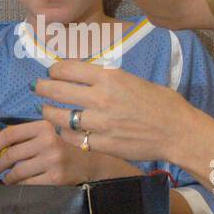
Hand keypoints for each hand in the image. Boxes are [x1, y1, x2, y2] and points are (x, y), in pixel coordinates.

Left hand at [0, 118, 92, 184]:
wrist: (93, 162)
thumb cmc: (66, 147)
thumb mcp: (50, 132)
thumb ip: (29, 136)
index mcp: (44, 126)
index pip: (10, 134)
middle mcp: (48, 141)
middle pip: (11, 154)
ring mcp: (53, 161)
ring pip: (17, 171)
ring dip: (7, 177)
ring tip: (6, 178)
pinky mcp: (56, 178)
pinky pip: (28, 184)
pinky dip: (18, 186)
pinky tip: (17, 185)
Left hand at [32, 60, 213, 165]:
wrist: (178, 132)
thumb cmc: (162, 103)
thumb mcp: (134, 80)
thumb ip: (108, 80)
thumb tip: (87, 78)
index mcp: (109, 78)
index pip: (68, 69)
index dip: (54, 70)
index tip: (51, 72)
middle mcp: (100, 98)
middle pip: (57, 91)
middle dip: (42, 88)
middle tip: (36, 88)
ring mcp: (99, 123)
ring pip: (61, 117)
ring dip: (49, 112)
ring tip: (45, 111)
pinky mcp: (102, 144)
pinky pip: (73, 138)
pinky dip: (65, 133)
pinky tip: (63, 130)